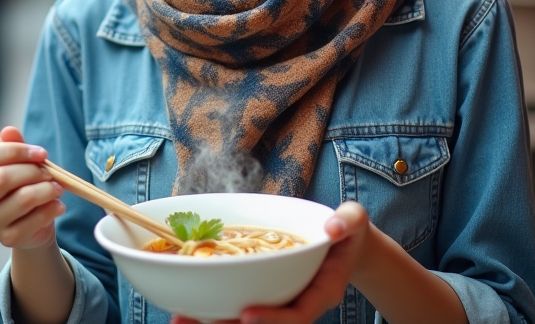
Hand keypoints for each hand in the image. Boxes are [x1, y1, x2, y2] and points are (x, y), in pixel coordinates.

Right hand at [0, 126, 64, 250]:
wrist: (30, 222)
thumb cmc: (20, 184)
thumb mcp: (17, 161)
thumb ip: (13, 145)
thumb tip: (9, 131)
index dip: (12, 151)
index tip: (40, 153)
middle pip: (1, 178)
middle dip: (33, 171)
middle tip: (50, 172)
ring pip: (22, 199)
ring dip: (47, 189)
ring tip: (57, 187)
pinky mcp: (5, 239)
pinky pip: (34, 219)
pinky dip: (51, 208)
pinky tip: (58, 204)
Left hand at [172, 202, 370, 323]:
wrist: (344, 245)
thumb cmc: (348, 231)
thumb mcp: (355, 221)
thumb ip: (348, 222)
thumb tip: (334, 228)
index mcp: (322, 292)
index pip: (298, 313)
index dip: (274, 318)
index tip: (247, 315)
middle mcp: (298, 303)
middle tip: (195, 321)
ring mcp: (279, 302)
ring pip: (245, 321)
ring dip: (213, 322)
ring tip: (179, 318)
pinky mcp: (264, 294)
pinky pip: (237, 304)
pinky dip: (213, 306)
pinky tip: (185, 304)